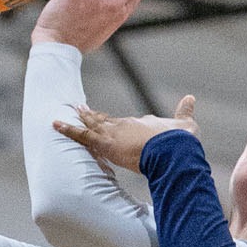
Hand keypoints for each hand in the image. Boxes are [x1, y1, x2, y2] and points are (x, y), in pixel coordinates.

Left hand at [54, 94, 196, 172]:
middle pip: (106, 120)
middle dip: (94, 115)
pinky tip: (56, 124)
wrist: (173, 149)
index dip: (119, 124)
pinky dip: (69, 130)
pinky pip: (82, 135)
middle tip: (80, 108)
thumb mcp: (186, 125)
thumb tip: (191, 97)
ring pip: (92, 125)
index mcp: (142, 123)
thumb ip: (185, 112)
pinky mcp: (106, 143)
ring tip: (69, 111)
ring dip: (80, 119)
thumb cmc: (180, 141)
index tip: (114, 124)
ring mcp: (114, 133)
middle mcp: (126, 125)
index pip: (126, 123)